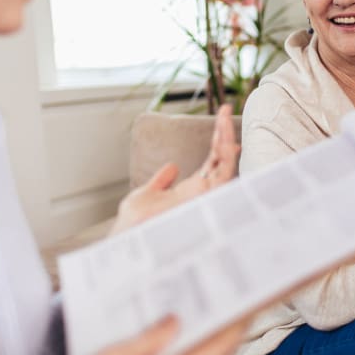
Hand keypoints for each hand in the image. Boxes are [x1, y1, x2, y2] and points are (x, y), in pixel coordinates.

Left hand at [111, 105, 239, 234]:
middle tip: (227, 110)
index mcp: (190, 191)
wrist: (127, 243)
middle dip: (225, 134)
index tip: (221, 119)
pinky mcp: (205, 202)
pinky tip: (224, 141)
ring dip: (226, 141)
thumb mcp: (143, 196)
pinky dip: (226, 159)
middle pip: (220, 160)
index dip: (217, 141)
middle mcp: (201, 194)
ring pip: (224, 166)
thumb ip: (160, 181)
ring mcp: (205, 199)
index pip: (210, 162)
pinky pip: (222, 178)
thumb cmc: (134, 229)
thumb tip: (172, 167)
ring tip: (225, 119)